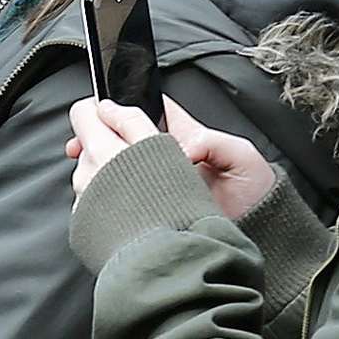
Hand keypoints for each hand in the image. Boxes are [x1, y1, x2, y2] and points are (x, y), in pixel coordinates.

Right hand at [66, 96, 277, 221]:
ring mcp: (153, 185)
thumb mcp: (241, 156)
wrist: (258, 230)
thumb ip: (212, 142)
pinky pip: (117, 198)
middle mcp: (163, 159)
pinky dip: (102, 196)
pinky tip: (94, 195)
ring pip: (112, 168)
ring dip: (94, 167)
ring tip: (84, 167)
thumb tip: (183, 149)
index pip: (146, 113)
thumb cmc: (254, 190)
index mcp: (183, 138)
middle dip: (95, 137)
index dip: (119, 108)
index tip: (99, 111)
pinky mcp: (148, 209)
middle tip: (80, 145)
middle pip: (119, 140)